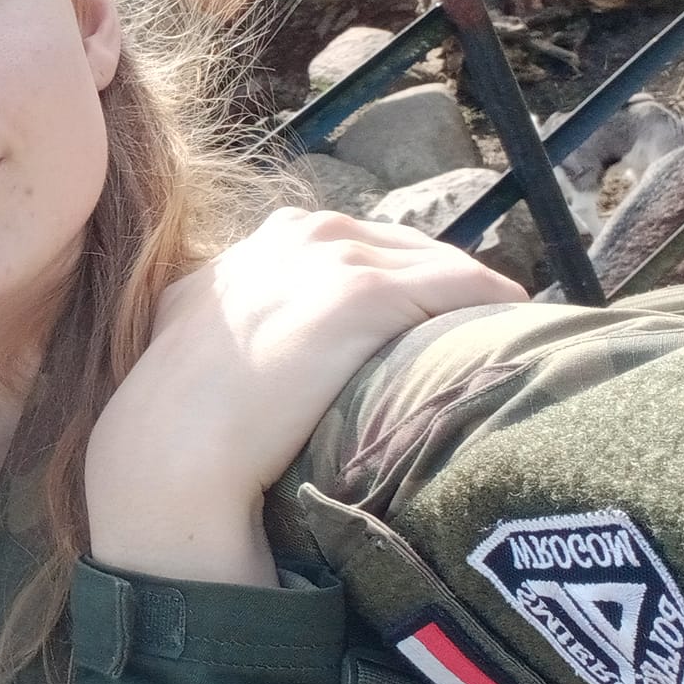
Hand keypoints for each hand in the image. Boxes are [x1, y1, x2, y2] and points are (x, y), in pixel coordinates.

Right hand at [85, 208, 524, 584]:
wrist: (169, 448)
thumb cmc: (181, 427)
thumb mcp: (197, 354)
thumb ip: (238, 335)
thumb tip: (266, 367)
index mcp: (252, 250)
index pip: (346, 246)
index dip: (391, 281)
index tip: (419, 324)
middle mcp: (292, 236)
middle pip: (396, 245)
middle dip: (434, 283)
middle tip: (471, 329)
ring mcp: (329, 257)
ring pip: (432, 261)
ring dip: (467, 295)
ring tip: (498, 332)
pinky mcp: (363, 291)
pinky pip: (457, 284)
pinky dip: (491, 301)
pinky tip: (513, 326)